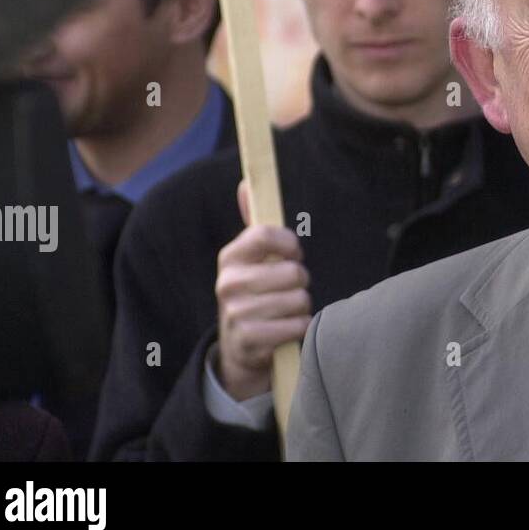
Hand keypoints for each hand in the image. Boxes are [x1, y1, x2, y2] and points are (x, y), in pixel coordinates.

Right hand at [214, 180, 310, 401]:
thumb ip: (254, 221)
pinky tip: (284, 330)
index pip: (265, 234)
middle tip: (287, 289)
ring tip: (285, 311)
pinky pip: (297, 327)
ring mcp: (236, 314)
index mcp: (229, 257)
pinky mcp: (248, 342)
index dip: (290, 244)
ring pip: (299, 300)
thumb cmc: (256, 291)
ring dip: (301, 307)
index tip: (293, 253)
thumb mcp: (252, 258)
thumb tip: (247, 182)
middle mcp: (227, 284)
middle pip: (293, 272)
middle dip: (300, 282)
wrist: (239, 347)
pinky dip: (299, 329)